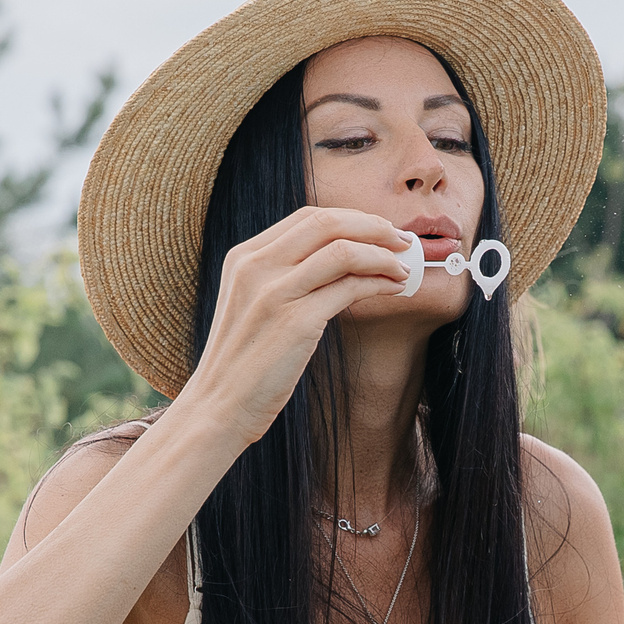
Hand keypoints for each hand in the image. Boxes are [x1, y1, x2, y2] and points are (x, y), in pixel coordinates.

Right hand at [181, 206, 418, 444]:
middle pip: (328, 222)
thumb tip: (342, 261)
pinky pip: (350, 287)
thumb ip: (283, 277)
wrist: (218, 407)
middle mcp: (256, 266)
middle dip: (375, 227)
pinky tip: (394, 289)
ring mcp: (274, 292)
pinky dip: (380, 283)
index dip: (352, 218)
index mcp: (244, 257)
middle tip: (402, 240)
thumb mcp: (253, 305)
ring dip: (384, 255)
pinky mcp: (296, 322)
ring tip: (405, 267)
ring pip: (344, 250)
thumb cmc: (243, 363)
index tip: (379, 229)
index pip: (308, 217)